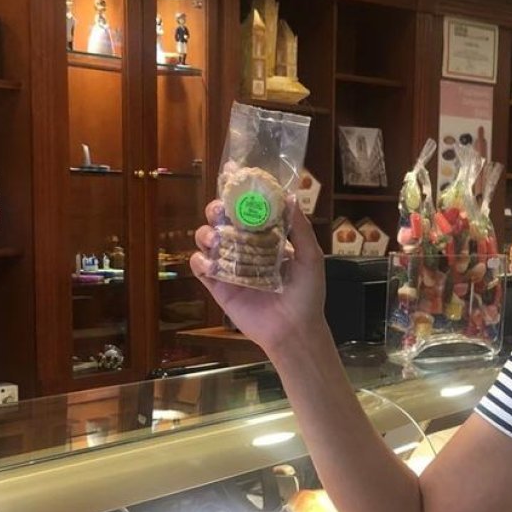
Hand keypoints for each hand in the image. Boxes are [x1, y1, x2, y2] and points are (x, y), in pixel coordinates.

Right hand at [190, 198, 325, 350]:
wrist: (294, 330)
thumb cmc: (307, 294)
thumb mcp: (311, 257)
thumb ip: (301, 228)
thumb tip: (290, 197)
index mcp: (267, 238)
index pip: (249, 211)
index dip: (240, 196)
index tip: (236, 181)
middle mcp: (246, 248)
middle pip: (222, 221)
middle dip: (217, 210)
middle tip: (220, 210)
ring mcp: (230, 266)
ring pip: (207, 240)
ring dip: (206, 233)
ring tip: (216, 238)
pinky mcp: (218, 286)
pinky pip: (201, 268)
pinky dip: (200, 261)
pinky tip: (210, 263)